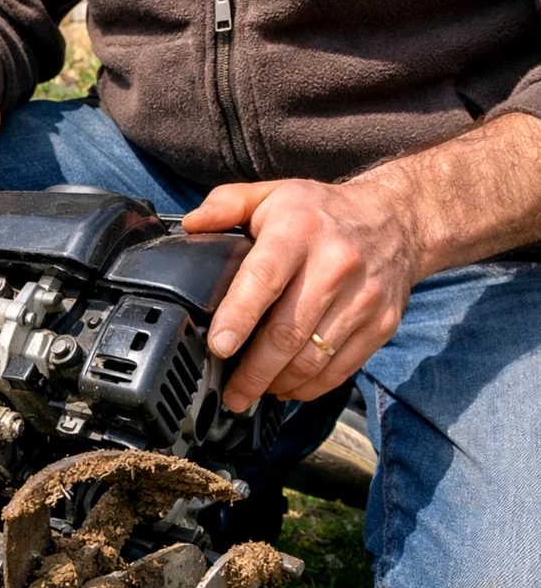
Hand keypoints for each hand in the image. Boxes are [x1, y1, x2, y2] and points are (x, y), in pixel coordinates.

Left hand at [182, 178, 427, 410]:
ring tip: (254, 391)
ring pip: (313, 358)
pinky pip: (341, 368)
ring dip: (278, 383)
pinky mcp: (382, 323)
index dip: (238, 317)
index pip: (264, 279)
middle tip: (231, 392)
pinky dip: (311, 387)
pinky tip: (288, 386)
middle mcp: (336, 265)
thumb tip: (191, 225)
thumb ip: (227, 205)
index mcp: (299, 230)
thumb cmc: (320, 213)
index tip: (219, 347)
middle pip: (287, 332)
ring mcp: (363, 298)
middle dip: (253, 371)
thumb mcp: (272, 194)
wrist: (397, 220)